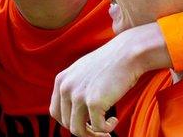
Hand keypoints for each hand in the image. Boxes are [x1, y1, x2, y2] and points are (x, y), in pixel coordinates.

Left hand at [49, 23, 170, 135]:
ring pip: (77, 130)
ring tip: (106, 130)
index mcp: (61, 80)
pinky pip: (96, 128)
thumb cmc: (110, 63)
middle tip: (98, 130)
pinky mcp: (94, 102)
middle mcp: (65, 88)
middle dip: (82, 130)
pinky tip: (115, 119)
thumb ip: (75, 88)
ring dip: (93, 134)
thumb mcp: (83, 72)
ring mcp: (78, 95)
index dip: (69, 121)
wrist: (127, 53)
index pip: (55, 112)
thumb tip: (76, 112)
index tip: (84, 124)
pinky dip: (106, 129)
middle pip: (65, 123)